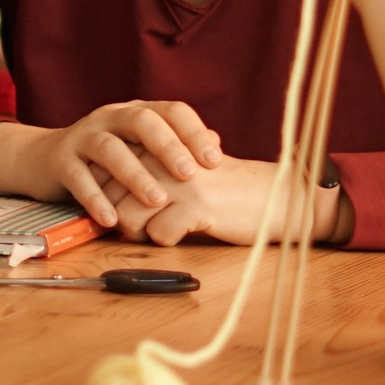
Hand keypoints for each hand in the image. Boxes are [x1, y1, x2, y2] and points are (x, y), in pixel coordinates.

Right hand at [31, 99, 223, 226]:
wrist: (44, 159)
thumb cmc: (106, 158)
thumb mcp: (140, 148)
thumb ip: (175, 145)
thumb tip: (217, 143)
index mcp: (136, 111)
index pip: (170, 110)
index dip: (194, 132)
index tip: (215, 160)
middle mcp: (110, 118)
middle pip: (141, 121)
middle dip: (167, 146)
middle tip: (189, 174)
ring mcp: (83, 136)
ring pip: (109, 149)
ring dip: (134, 174)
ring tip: (156, 200)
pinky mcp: (60, 160)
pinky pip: (77, 177)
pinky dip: (95, 198)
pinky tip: (112, 219)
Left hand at [125, 156, 343, 247]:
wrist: (276, 197)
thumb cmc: (226, 188)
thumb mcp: (185, 168)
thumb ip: (151, 170)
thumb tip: (110, 194)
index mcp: (160, 143)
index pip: (107, 169)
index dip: (107, 195)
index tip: (122, 206)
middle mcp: (165, 156)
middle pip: (111, 195)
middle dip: (120, 218)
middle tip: (144, 225)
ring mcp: (180, 180)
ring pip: (127, 216)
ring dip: (139, 232)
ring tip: (162, 229)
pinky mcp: (197, 205)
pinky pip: (158, 234)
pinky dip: (165, 241)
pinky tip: (183, 233)